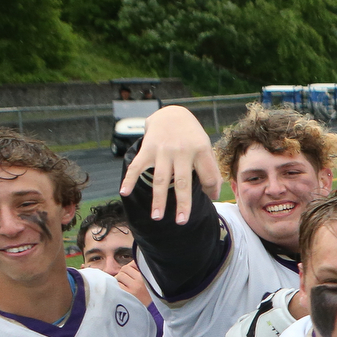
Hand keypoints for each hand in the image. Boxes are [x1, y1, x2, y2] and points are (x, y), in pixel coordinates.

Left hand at [116, 262, 152, 306]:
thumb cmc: (151, 296)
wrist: (152, 311)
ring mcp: (133, 288)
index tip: (132, 273)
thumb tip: (132, 263)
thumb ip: (142, 271)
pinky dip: (117, 287)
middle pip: (124, 269)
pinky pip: (117, 285)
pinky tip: (122, 291)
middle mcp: (140, 281)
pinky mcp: (126, 295)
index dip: (131, 268)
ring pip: (119, 276)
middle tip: (127, 281)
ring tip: (125, 286)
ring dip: (119, 280)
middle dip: (124, 273)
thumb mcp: (151, 282)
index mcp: (147, 276)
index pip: (133, 264)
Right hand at [120, 105, 220, 223]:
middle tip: (182, 222)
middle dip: (183, 203)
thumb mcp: (206, 148)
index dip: (211, 188)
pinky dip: (129, 179)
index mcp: (201, 150)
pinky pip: (137, 166)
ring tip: (157, 217)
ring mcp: (163, 150)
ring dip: (158, 199)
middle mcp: (182, 150)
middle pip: (183, 182)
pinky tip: (124, 193)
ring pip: (161, 179)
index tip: (209, 197)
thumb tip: (212, 195)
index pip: (209, 176)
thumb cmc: (192, 137)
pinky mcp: (147, 149)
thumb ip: (210, 170)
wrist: (171, 114)